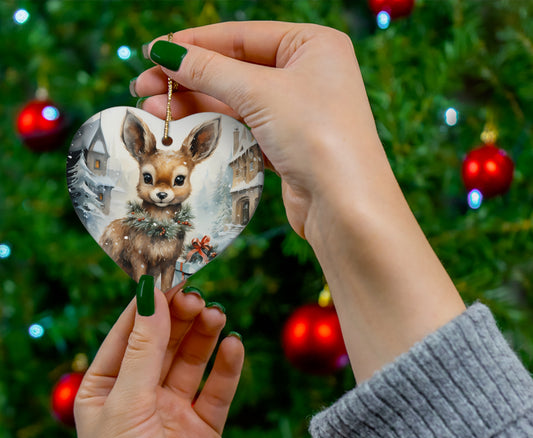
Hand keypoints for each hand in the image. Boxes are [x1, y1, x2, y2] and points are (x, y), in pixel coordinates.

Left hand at [74, 283, 243, 437]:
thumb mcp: (127, 403)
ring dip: (204, 336)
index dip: (149, 304)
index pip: (129, 333)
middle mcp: (140, 395)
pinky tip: (234, 346)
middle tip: (198, 297)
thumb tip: (151, 295)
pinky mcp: (204, 427)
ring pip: (192, 360)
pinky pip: (218, 389)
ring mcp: (173, 410)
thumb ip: (144, 348)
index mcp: (106, 388)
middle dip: (181, 318)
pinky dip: (227, 366)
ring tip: (217, 316)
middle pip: (164, 342)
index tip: (170, 275)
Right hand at [134, 21, 464, 382]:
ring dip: (196, 106)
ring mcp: (298, 113)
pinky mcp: (288, 146)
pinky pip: (245, 129)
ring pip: (237, 102)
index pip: (242, 36)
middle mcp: (307, 75)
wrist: (345, 205)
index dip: (195, 44)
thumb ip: (210, 70)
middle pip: (235, 70)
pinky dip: (215, 129)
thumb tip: (165, 52)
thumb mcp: (260, 92)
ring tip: (153, 110)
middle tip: (144, 87)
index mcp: (312, 45)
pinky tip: (183, 130)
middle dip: (189, 79)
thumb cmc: (316, 135)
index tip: (154, 52)